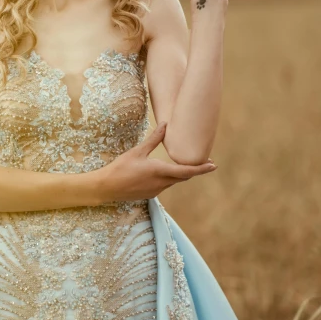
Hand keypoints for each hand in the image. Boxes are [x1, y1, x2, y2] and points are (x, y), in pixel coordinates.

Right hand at [96, 122, 216, 202]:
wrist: (107, 187)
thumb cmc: (121, 167)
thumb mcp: (138, 151)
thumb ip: (154, 139)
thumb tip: (165, 125)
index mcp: (160, 171)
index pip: (187, 171)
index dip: (202, 169)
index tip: (214, 165)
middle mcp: (161, 183)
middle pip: (183, 177)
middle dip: (194, 170)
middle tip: (205, 162)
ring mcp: (156, 190)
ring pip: (174, 181)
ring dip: (181, 174)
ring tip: (185, 164)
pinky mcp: (150, 194)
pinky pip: (165, 185)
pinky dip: (169, 178)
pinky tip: (164, 172)